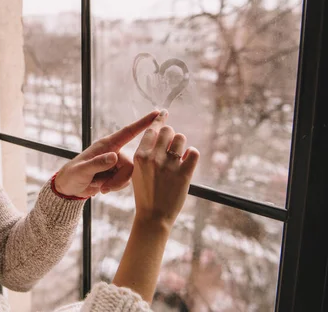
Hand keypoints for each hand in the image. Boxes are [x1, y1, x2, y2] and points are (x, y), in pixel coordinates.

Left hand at [54, 110, 159, 197]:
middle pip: (131, 163)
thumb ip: (98, 164)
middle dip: (120, 179)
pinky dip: (116, 186)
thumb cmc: (72, 175)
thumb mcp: (82, 170)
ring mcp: (116, 163)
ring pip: (130, 174)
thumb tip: (115, 157)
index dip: (143, 123)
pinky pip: (126, 180)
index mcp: (106, 145)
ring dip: (117, 184)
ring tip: (102, 188)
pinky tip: (103, 188)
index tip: (157, 114)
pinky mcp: (117, 173)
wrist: (69, 188)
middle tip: (105, 188)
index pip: (128, 132)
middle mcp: (114, 151)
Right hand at [131, 110, 199, 227]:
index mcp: (140, 156)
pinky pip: (193, 153)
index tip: (164, 113)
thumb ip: (145, 153)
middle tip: (171, 146)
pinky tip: (187, 162)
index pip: (152, 129)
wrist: (153, 216)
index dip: (159, 120)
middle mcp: (153, 158)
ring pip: (181, 139)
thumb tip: (159, 134)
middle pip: (168, 131)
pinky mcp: (184, 174)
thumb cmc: (145, 193)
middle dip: (171, 136)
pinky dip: (192, 155)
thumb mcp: (137, 171)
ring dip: (181, 145)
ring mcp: (169, 165)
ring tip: (179, 156)